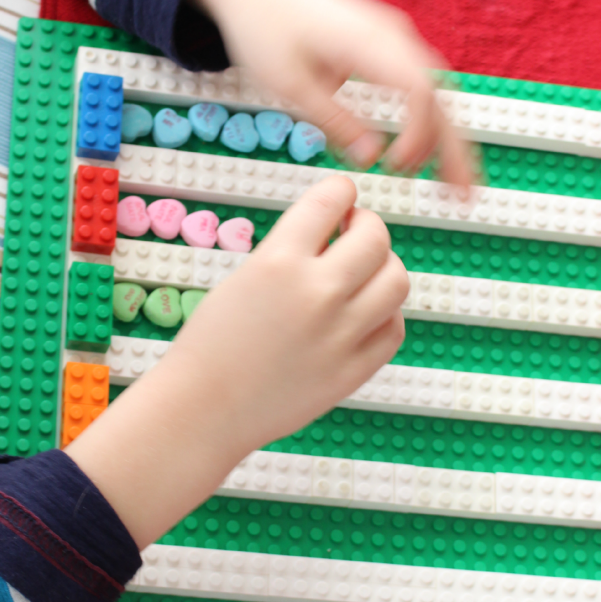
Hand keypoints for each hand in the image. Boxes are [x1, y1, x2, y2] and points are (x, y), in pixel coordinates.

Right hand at [65, 175, 407, 548]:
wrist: (203, 410)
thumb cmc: (214, 346)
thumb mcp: (244, 279)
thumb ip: (294, 254)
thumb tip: (340, 233)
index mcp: (279, 261)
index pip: (331, 199)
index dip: (341, 191)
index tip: (342, 196)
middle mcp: (316, 293)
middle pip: (376, 237)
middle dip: (367, 227)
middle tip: (354, 233)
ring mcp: (341, 334)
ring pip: (397, 280)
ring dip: (384, 268)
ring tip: (363, 275)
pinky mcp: (353, 371)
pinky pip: (393, 329)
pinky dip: (385, 314)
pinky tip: (364, 315)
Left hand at [187, 0, 474, 185]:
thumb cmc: (264, 27)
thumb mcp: (291, 84)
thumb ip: (334, 121)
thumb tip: (370, 158)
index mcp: (370, 41)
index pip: (419, 90)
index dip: (419, 134)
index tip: (398, 166)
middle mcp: (392, 34)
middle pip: (441, 93)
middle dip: (456, 146)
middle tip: (464, 195)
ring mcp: (393, 36)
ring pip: (437, 89)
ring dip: (448, 135)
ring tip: (454, 181)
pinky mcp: (386, 42)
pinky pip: (422, 81)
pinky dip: (431, 117)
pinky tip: (429, 148)